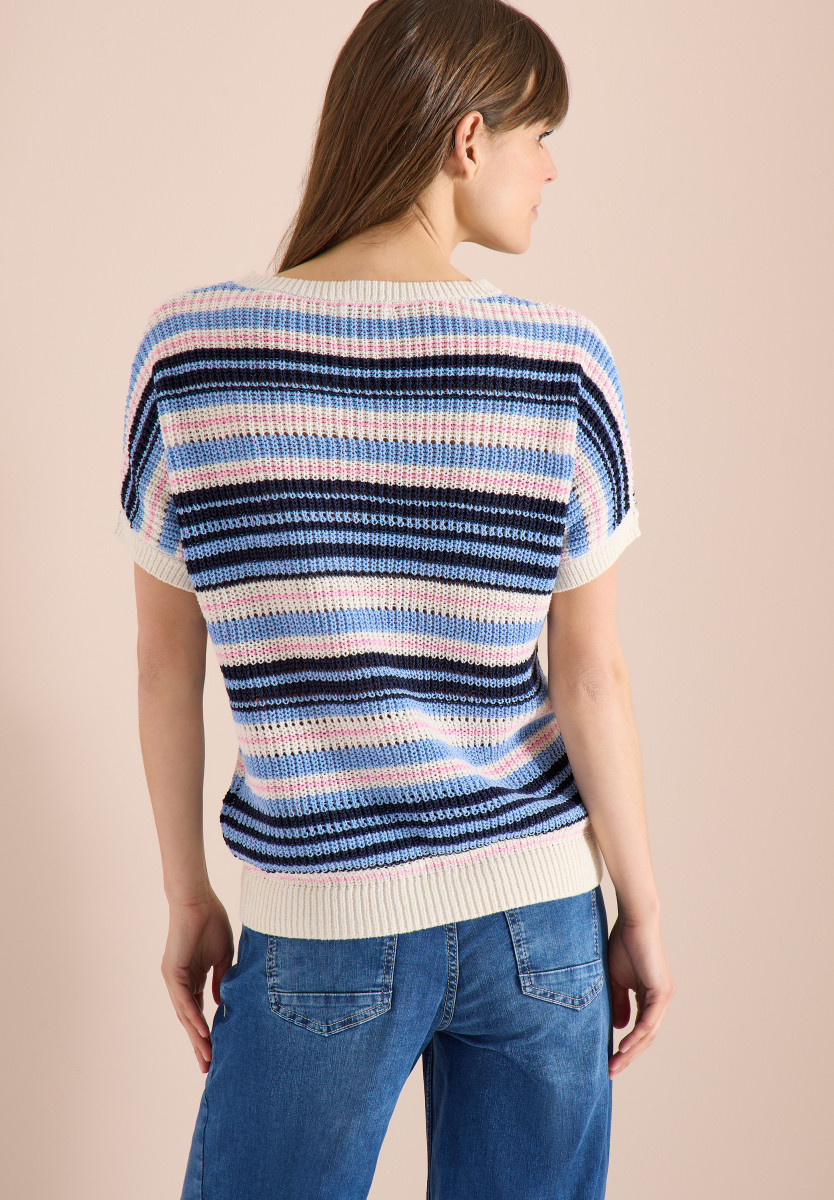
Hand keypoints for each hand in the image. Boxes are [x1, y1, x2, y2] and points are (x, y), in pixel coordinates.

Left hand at [160, 889, 234, 1073]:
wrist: (198, 901)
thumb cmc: (212, 922)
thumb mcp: (223, 957)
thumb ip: (222, 979)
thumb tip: (221, 1003)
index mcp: (194, 978)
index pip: (200, 1011)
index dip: (208, 1031)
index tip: (217, 1051)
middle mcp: (181, 983)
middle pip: (190, 1019)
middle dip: (199, 1043)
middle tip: (208, 1065)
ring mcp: (175, 979)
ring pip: (185, 1014)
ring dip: (195, 1036)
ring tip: (206, 1055)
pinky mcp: (172, 972)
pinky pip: (183, 998)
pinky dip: (192, 1015)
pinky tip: (201, 1030)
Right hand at [606, 910, 674, 1079]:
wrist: (634, 922)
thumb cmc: (623, 944)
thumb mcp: (615, 980)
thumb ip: (617, 1003)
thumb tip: (618, 1028)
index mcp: (650, 997)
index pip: (639, 1030)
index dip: (625, 1047)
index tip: (609, 1060)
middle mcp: (660, 1000)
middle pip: (645, 1037)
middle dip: (628, 1056)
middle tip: (611, 1071)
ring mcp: (663, 997)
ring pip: (649, 1033)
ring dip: (631, 1051)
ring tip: (615, 1065)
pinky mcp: (662, 991)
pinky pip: (650, 1020)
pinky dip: (637, 1035)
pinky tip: (624, 1046)